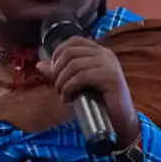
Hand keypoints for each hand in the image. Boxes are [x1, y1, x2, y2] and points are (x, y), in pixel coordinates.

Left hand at [36, 35, 140, 149]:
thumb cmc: (99, 102)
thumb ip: (61, 72)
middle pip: (71, 52)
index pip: (74, 40)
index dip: (58, 53)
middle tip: (57, 87)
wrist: (120, 120)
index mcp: (99, 51)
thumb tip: (39, 64)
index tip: (54, 71)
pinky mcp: (111, 77)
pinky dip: (69, 88)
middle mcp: (105, 54)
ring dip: (62, 82)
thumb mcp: (78, 84)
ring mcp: (109, 64)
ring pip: (74, 65)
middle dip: (57, 70)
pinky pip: (81, 77)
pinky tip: (68, 99)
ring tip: (63, 95)